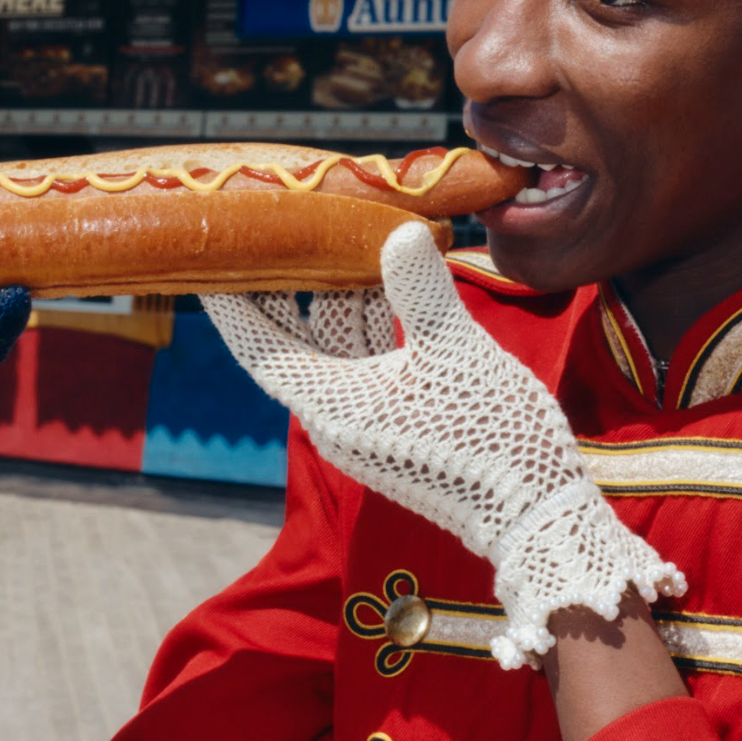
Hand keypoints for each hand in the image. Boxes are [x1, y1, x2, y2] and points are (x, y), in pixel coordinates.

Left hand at [202, 224, 682, 665]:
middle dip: (287, 282)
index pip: (257, 345)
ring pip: (334, 349)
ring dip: (335, 296)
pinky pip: (364, 364)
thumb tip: (401, 233)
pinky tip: (381, 280)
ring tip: (334, 232)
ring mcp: (362, 425)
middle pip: (293, 340)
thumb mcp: (457, 351)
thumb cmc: (493, 438)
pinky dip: (367, 322)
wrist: (534, 516)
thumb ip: (420, 290)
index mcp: (330, 403)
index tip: (207, 259)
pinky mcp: (392, 427)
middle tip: (276, 225)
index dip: (229, 301)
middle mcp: (334, 418)